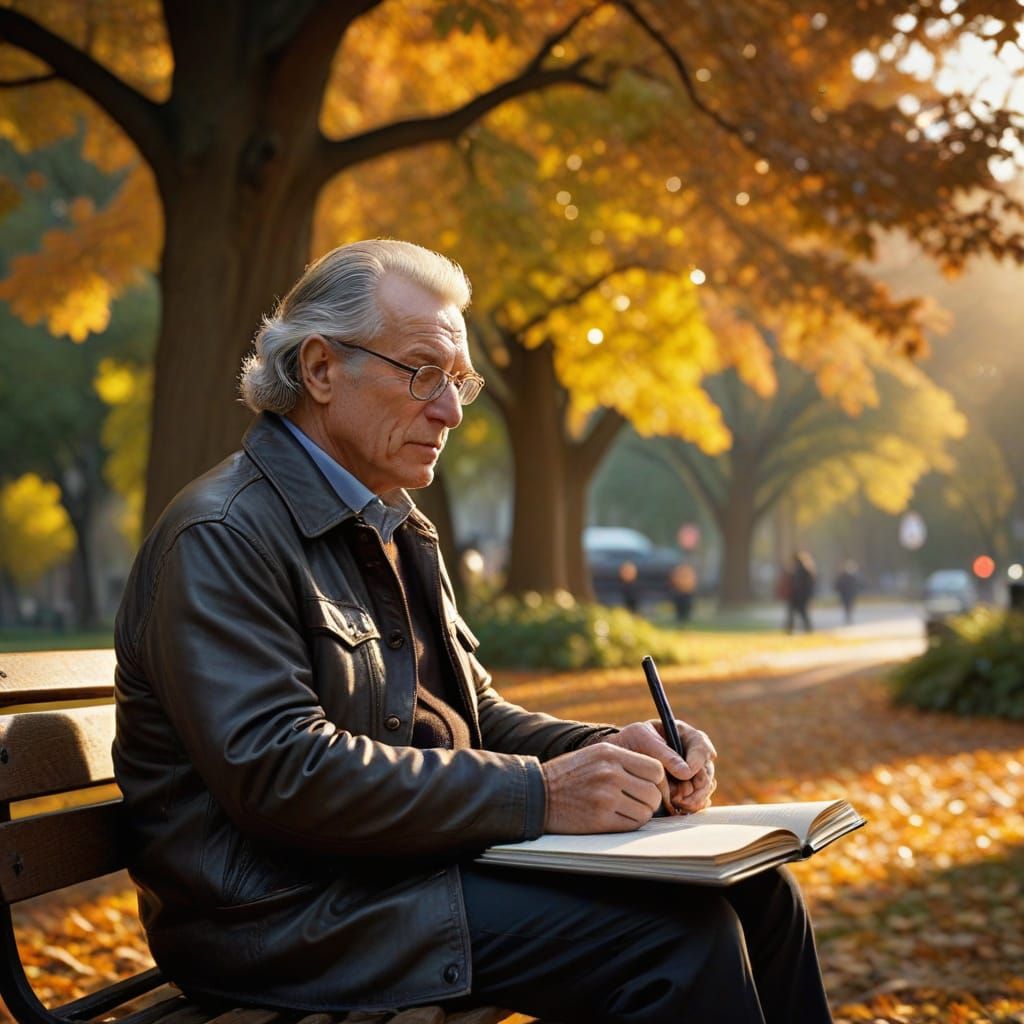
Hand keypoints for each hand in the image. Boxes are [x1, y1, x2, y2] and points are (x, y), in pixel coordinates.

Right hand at [541, 742, 669, 833]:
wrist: (538, 793)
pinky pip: (633, 825)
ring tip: (626, 810)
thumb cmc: (569, 774)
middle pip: (654, 792)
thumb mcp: (595, 754)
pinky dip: (630, 824)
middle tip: (640, 802)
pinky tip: (617, 818)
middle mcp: (610, 773)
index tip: (651, 787)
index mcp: (610, 754)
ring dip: (641, 813)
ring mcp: (605, 797)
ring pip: (646, 811)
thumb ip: (624, 760)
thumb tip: (657, 774)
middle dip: (651, 800)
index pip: (655, 768)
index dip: (657, 781)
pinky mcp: (600, 819)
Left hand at [605, 720, 716, 814]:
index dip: (698, 761)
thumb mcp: (643, 739)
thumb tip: (686, 772)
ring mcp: (690, 774)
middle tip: (680, 794)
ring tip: (676, 801)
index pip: (701, 747)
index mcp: (684, 736)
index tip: (687, 773)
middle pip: (707, 772)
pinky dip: (692, 806)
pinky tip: (680, 807)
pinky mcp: (686, 791)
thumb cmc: (630, 741)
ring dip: (693, 798)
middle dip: (697, 786)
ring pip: (704, 789)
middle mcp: (691, 755)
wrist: (618, 756)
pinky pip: (698, 801)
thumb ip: (665, 754)